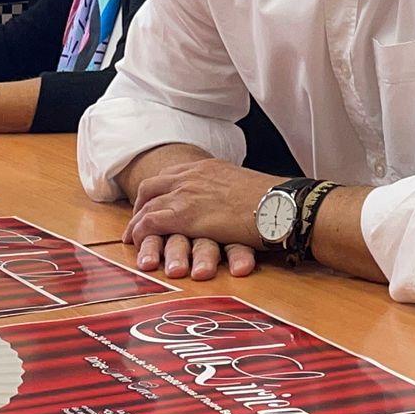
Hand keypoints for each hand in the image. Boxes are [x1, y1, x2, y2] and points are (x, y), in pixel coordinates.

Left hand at [126, 157, 278, 280]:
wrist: (281, 205)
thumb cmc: (274, 202)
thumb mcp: (245, 188)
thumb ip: (229, 193)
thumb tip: (231, 204)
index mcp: (207, 168)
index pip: (171, 176)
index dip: (159, 193)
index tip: (155, 207)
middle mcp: (192, 175)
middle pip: (152, 187)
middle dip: (141, 206)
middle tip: (138, 225)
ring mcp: (186, 193)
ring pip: (147, 205)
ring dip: (137, 223)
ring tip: (133, 239)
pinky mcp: (184, 214)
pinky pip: (150, 222)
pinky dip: (140, 233)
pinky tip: (139, 245)